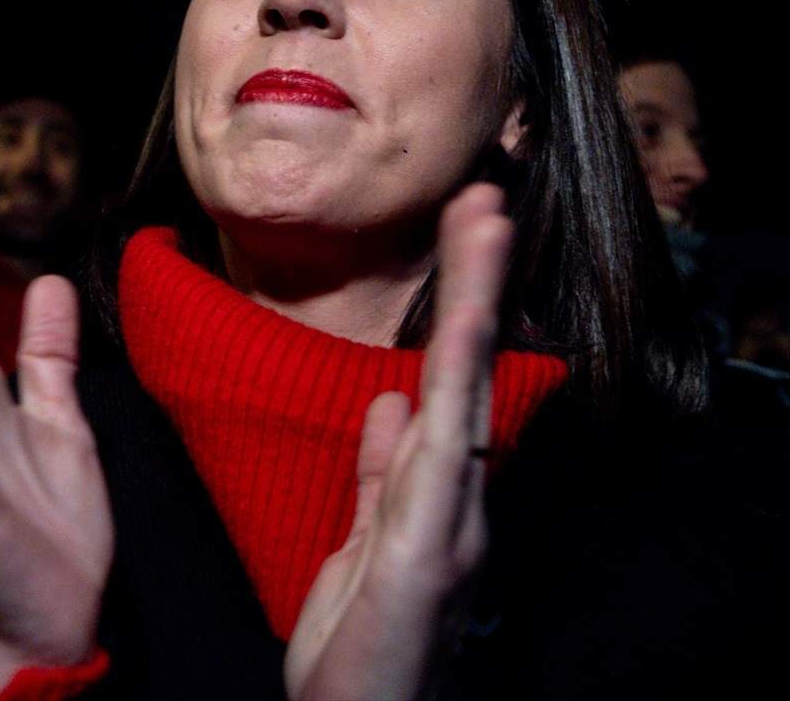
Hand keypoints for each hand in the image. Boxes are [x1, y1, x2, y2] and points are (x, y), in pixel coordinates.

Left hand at [284, 185, 510, 700]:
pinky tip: (447, 359)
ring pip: (461, 398)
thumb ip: (378, 474)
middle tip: (483, 199)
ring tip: (482, 235)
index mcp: (430, 486)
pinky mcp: (421, 560)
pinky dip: (445, 410)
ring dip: (470, 314)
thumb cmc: (363, 643)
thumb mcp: (361, 543)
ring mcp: (445, 525)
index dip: (455, 301)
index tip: (461, 228)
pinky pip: (434, 471)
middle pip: (464, 370)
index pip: (443, 374)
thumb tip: (391, 402)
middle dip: (474, 282)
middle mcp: (452, 497)